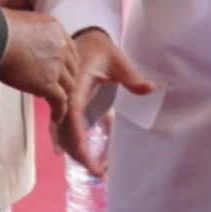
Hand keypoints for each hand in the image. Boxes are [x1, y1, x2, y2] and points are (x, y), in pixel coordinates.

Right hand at [0, 9, 78, 122]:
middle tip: (59, 89)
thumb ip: (31, 33)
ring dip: (64, 97)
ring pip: (68, 86)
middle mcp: (61, 47)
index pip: (70, 50)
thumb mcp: (23, 21)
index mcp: (56, 29)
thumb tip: (22, 39)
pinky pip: (60, 101)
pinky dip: (59, 111)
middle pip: (72, 69)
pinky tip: (55, 116)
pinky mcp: (48, 84)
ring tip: (57, 105)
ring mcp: (57, 66)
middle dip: (66, 80)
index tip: (62, 71)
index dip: (66, 63)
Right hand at [52, 28, 153, 176]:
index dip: (76, 136)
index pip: (73, 113)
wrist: (86, 40)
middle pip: (64, 129)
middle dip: (78, 152)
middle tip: (98, 171)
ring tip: (95, 168)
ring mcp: (64, 101)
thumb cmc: (101, 50)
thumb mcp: (117, 60)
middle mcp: (66, 95)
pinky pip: (61, 128)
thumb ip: (131, 76)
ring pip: (61, 132)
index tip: (86, 156)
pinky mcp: (66, 105)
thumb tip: (149, 89)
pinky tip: (71, 157)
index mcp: (77, 84)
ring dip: (74, 151)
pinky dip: (68, 143)